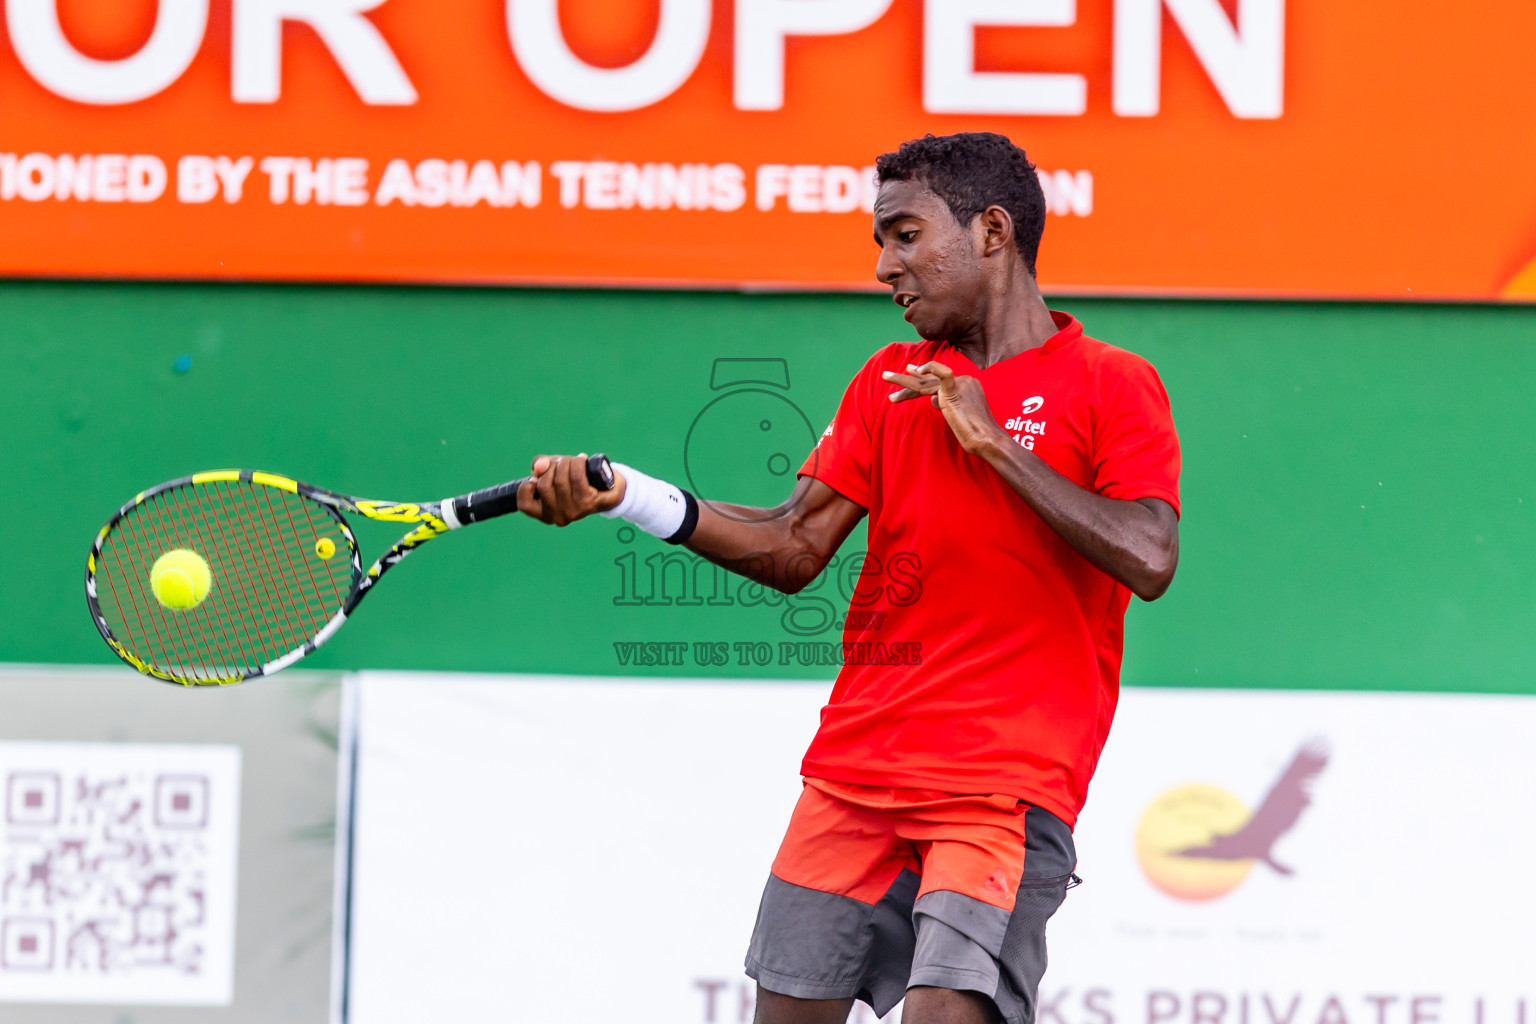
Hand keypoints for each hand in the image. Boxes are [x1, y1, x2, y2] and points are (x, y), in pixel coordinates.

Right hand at [516, 453, 626, 525]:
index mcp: (544, 514)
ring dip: (566, 462)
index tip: (536, 478)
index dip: (527, 486)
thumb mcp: (552, 470)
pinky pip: (577, 477)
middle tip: (562, 462)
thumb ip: (540, 466)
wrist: (609, 487)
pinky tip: (581, 460)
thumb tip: (539, 467)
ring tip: (573, 461)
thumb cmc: (575, 479)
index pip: (524, 504)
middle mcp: (558, 517)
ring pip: (560, 479)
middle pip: (543, 484)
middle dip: (551, 466)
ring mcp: (573, 512)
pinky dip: (578, 463)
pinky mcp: (588, 503)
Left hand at [882, 362, 1005, 455]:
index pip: (937, 382)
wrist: (985, 438)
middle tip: (888, 375)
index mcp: (966, 385)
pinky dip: (929, 369)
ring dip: (903, 381)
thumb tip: (933, 399)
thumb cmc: (974, 432)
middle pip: (929, 381)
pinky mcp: (955, 390)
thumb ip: (945, 403)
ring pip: (926, 382)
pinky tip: (914, 370)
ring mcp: (960, 383)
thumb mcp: (957, 415)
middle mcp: (964, 381)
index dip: (920, 381)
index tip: (909, 375)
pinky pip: (942, 373)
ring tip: (885, 376)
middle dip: (907, 379)